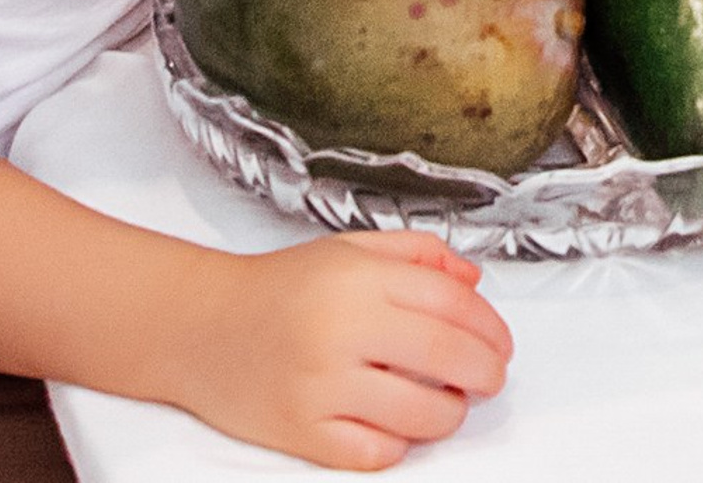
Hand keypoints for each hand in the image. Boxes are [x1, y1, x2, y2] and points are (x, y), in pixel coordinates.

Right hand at [183, 235, 509, 467]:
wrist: (201, 328)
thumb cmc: (277, 287)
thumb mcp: (349, 249)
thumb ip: (417, 255)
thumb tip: (473, 279)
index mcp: (358, 278)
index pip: (451, 302)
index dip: (489, 325)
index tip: (501, 342)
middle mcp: (341, 331)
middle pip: (444, 355)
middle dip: (483, 371)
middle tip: (491, 376)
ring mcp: (321, 387)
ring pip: (418, 413)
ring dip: (449, 413)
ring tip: (449, 401)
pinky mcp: (301, 433)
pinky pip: (372, 453)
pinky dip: (398, 445)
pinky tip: (400, 426)